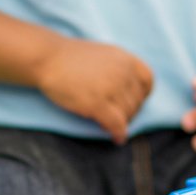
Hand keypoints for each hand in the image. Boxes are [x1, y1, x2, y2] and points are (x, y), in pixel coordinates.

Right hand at [37, 38, 152, 143]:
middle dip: (128, 112)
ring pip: (128, 115)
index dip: (142, 95)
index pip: (147, 81)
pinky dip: (119, 134)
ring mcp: (111, 88)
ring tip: (111, 125)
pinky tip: (116, 138)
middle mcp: (122, 72)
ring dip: (122, 123)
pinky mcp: (98, 103)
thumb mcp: (104, 55)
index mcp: (125, 59)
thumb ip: (119, 68)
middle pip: (137, 101)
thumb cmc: (71, 58)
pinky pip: (117, 125)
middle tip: (115, 117)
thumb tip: (128, 90)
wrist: (48, 58)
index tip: (133, 102)